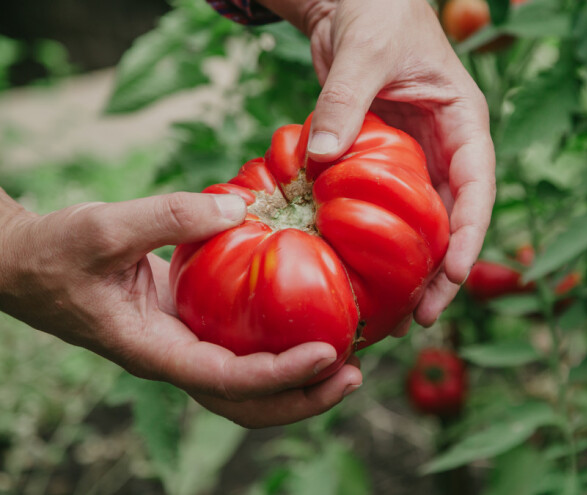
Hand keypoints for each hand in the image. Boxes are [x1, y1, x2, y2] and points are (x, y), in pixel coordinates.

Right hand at [0, 191, 361, 427]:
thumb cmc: (56, 251)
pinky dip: (280, 344)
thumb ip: (170, 215)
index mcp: (154, 350)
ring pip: (249, 384)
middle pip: (246, 402)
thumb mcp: (104, 227)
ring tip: (349, 359)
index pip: (225, 380)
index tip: (326, 355)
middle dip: (302, 398)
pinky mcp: (195, 324)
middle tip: (355, 373)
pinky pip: (244, 348)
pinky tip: (313, 317)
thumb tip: (240, 207)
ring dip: (299, 379)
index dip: (278, 375)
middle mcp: (177, 356)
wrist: (30, 262)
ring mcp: (187, 344)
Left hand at [260, 0, 495, 327]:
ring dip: (415, 267)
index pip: (478, 184)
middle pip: (455, 218)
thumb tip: (320, 158)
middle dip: (444, 270)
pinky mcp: (386, 165)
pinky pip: (389, 209)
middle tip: (424, 317)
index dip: (470, 232)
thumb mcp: (364, 51)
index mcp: (463, 122)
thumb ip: (345, 101)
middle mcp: (447, 147)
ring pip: (426, 223)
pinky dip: (381, 242)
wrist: (354, 2)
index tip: (453, 273)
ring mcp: (418, 159)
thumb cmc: (375, 14)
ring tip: (398, 314)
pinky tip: (364, 274)